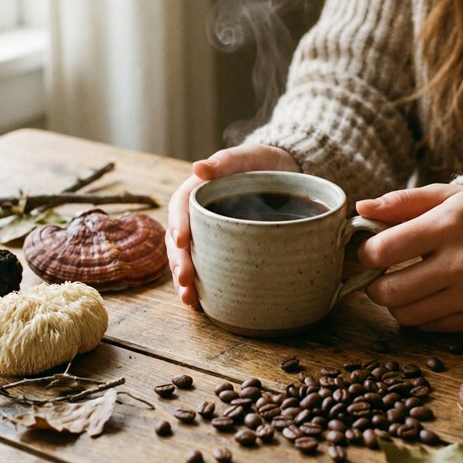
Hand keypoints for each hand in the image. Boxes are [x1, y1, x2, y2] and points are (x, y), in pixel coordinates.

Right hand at [166, 143, 299, 308]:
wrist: (284, 175)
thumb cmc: (262, 164)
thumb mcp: (248, 157)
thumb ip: (226, 161)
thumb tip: (199, 167)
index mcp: (198, 191)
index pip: (180, 208)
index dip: (178, 224)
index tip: (182, 241)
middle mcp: (198, 215)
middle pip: (179, 239)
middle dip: (179, 261)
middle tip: (185, 281)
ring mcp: (209, 234)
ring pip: (188, 257)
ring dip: (184, 280)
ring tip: (188, 299)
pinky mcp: (221, 249)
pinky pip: (206, 268)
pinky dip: (201, 286)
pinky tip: (199, 304)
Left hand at [355, 184, 462, 331]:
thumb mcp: (444, 195)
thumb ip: (401, 201)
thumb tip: (361, 209)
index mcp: (448, 225)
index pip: (384, 250)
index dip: (366, 252)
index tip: (370, 250)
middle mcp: (461, 263)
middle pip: (390, 291)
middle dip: (374, 284)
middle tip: (380, 274)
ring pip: (406, 315)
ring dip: (395, 302)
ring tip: (404, 283)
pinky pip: (429, 326)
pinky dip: (421, 313)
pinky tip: (430, 293)